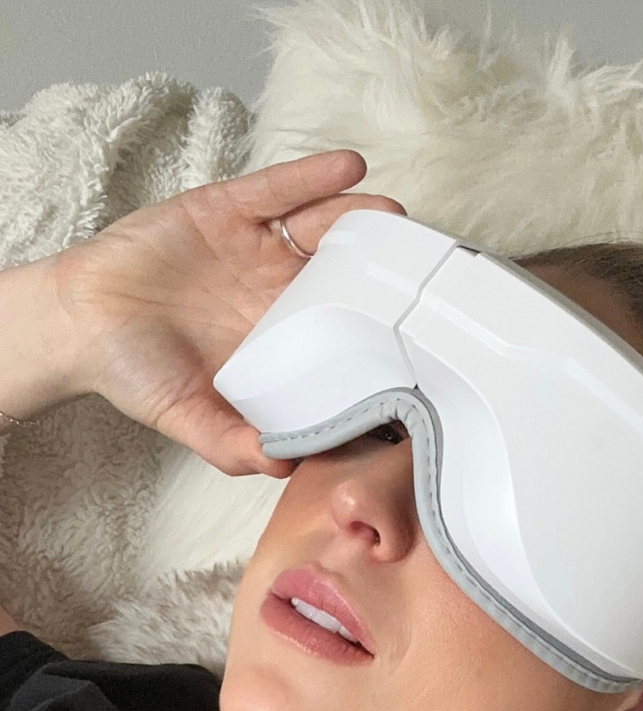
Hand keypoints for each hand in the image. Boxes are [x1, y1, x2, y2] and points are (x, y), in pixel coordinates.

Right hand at [49, 150, 406, 477]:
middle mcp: (277, 292)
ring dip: (358, 220)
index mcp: (280, 339)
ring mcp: (256, 249)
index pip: (342, 327)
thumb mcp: (190, 420)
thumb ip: (234, 445)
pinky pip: (277, 190)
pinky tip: (349, 168)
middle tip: (418, 266)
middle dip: (381, 269)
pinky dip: (312, 178)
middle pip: (344, 273)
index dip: (377, 324)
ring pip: (320, 228)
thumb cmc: (138, 373)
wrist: (78, 324)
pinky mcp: (227, 211)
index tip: (417, 328)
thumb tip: (285, 466)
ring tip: (392, 216)